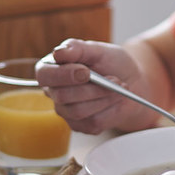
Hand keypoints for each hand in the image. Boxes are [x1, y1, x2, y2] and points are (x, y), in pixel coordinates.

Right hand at [35, 39, 150, 133]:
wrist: (130, 81)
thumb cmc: (110, 63)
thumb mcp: (98, 50)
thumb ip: (78, 49)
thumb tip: (58, 52)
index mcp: (51, 68)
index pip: (44, 74)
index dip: (63, 75)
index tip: (85, 72)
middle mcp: (54, 91)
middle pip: (62, 96)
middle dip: (92, 88)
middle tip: (114, 79)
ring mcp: (65, 111)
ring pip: (78, 111)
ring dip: (104, 98)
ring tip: (119, 87)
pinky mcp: (79, 125)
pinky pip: (92, 123)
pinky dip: (109, 110)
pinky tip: (116, 99)